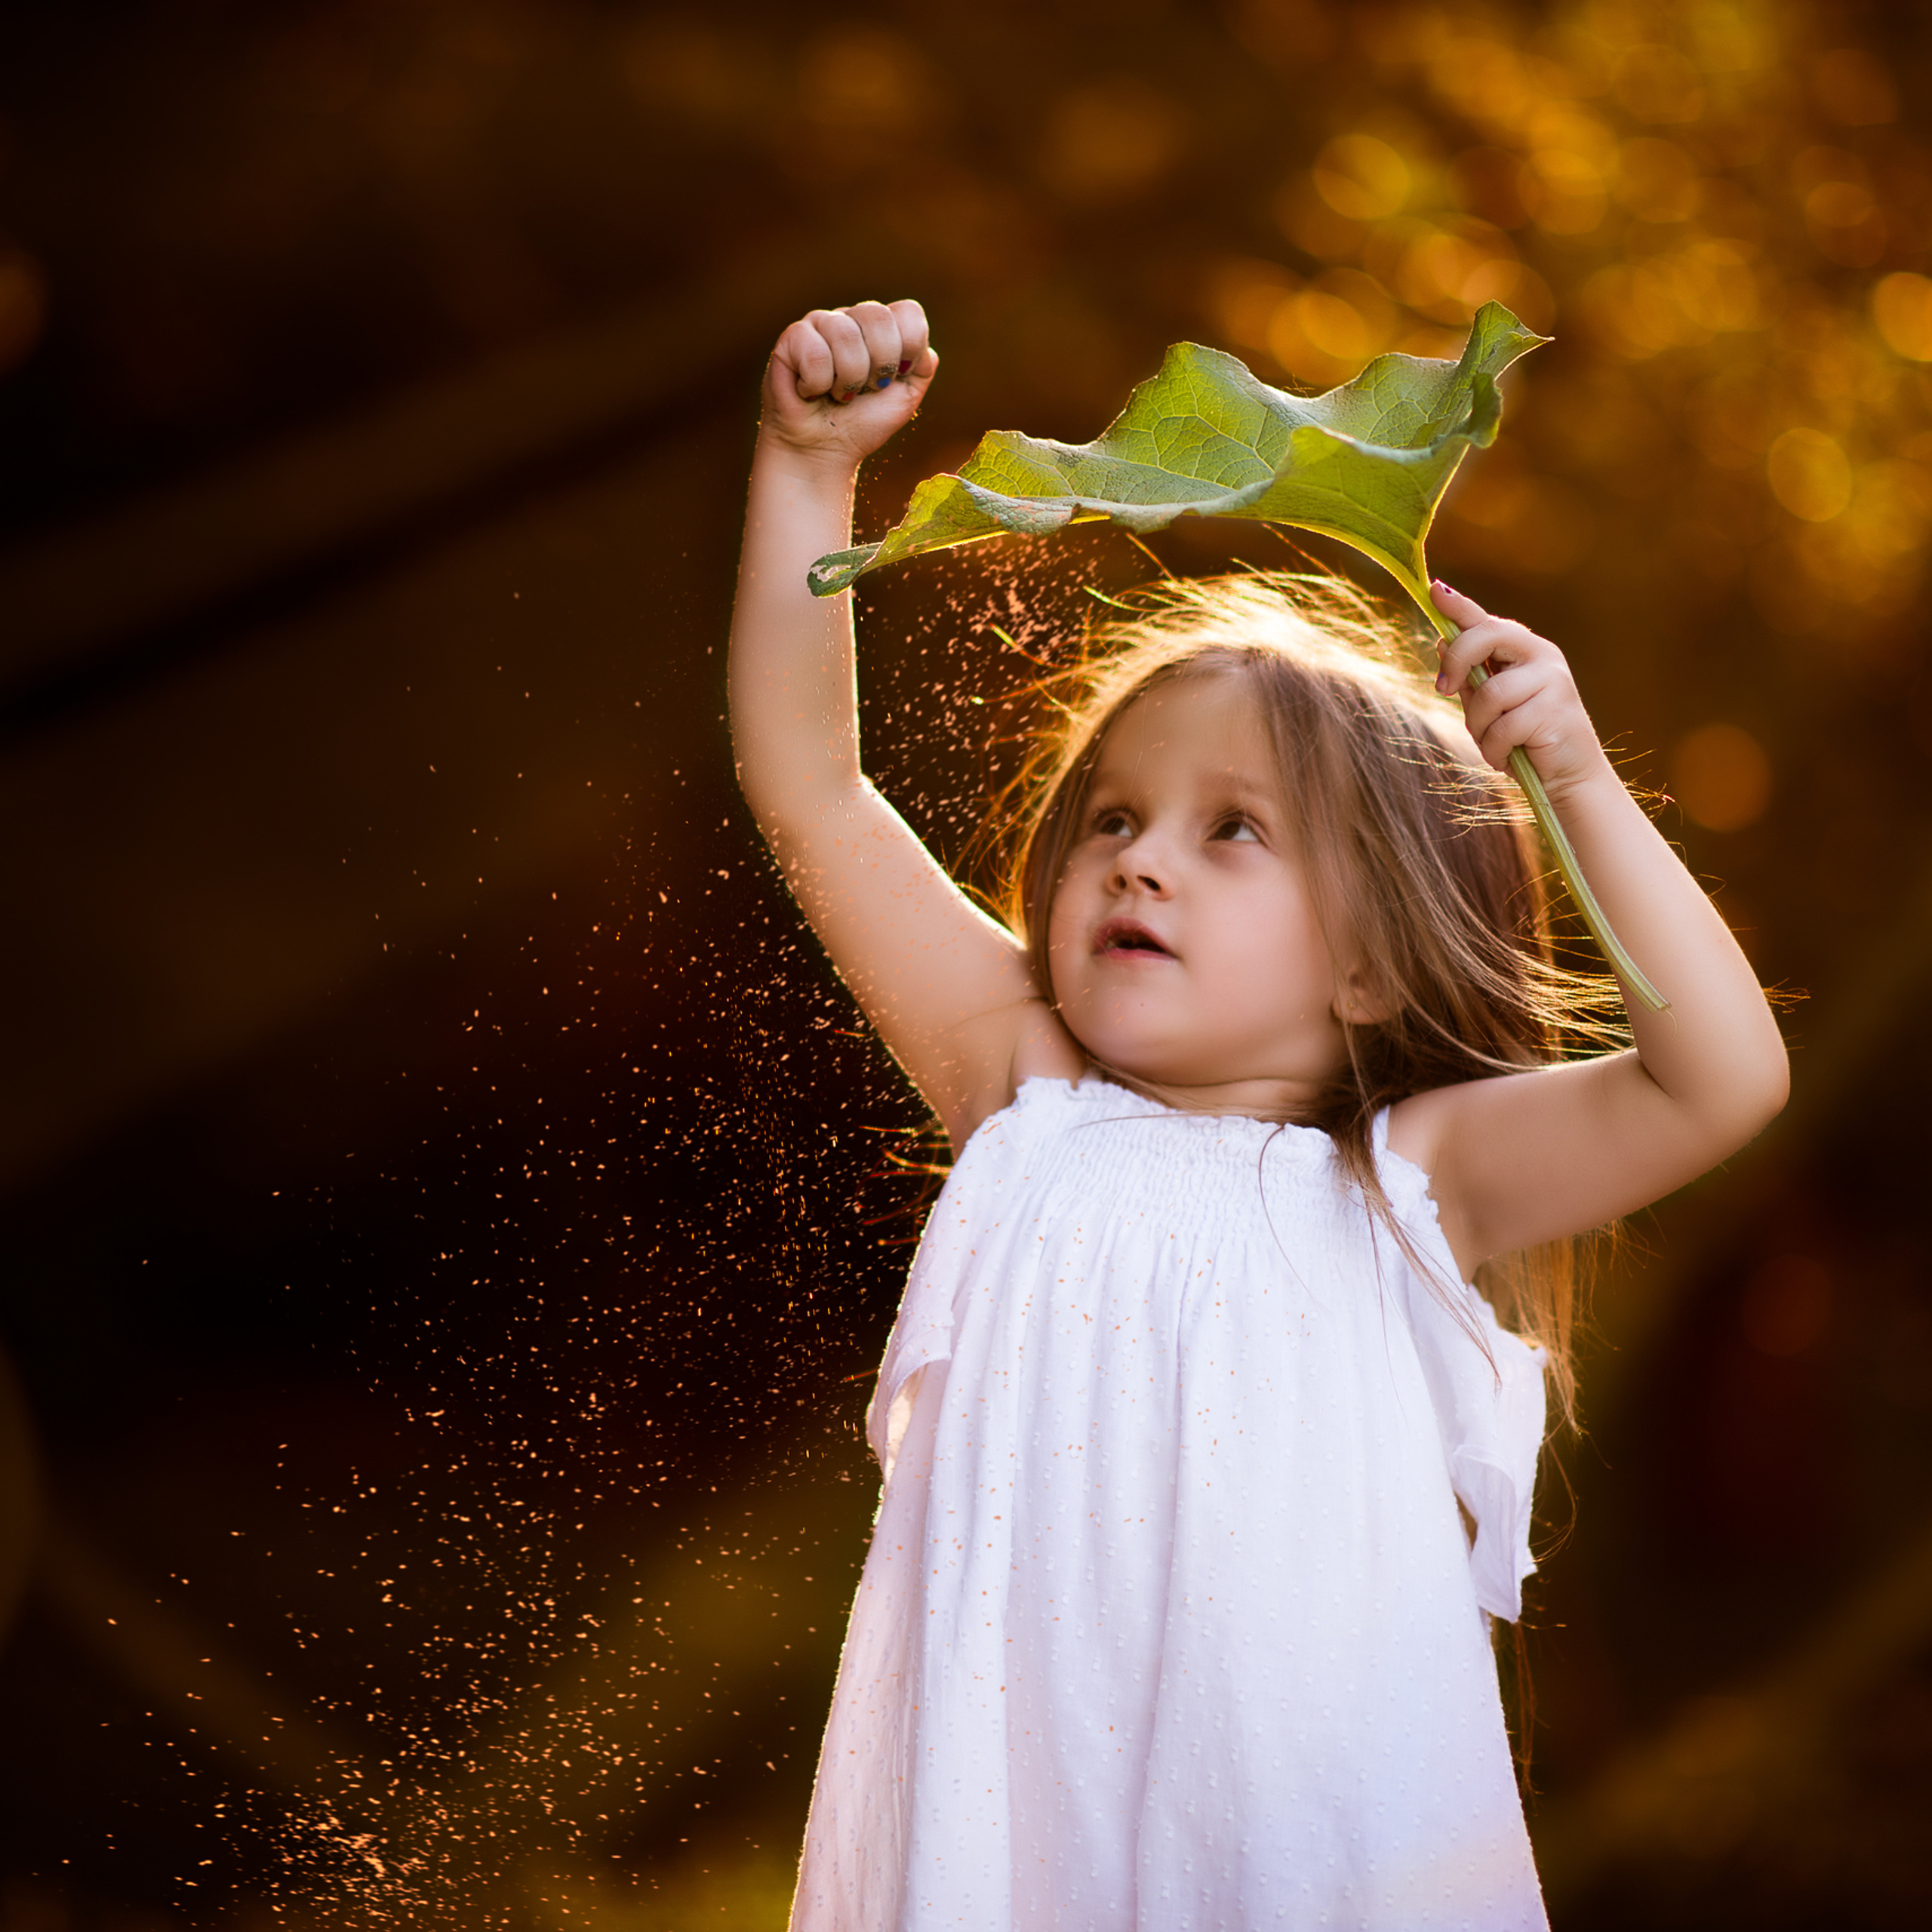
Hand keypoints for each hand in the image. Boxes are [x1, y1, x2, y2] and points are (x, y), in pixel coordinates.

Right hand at [758, 299, 938, 470]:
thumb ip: (923, 368)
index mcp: (882, 328)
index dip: (909, 348)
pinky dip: (817, 384)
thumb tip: (923, 349)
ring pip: (844, 334)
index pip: (908, 312)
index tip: (894, 379)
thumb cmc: (862, 424)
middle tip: (867, 389)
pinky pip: (815, 352)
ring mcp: (821, 323)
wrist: (823, 452)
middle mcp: (852, 319)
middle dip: (879, 365)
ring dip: (847, 380)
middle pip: (877, 316)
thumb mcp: (905, 399)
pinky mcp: (791, 338)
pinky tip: (811, 392)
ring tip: (838, 394)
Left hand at [1429, 581, 1614, 807]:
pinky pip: (1502, 727)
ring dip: (1479, 727)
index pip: (1488, 621)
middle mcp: (1542, 656)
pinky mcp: (1554, 709)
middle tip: (1441, 689)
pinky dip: (1494, 749)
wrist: (1568, 777)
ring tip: (1494, 744)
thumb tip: (1441, 643)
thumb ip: (1469, 677)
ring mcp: (1552, 680)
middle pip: (1487, 636)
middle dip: (1456, 662)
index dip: (1460, 607)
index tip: (1434, 591)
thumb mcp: (1489, 708)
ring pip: (1488, 693)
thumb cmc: (1524, 740)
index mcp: (1525, 651)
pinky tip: (1507, 758)